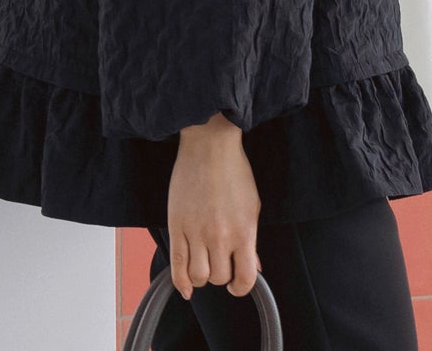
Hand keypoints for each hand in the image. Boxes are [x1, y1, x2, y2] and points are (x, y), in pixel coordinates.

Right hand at [167, 112, 263, 300]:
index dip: (242, 286)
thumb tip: (255, 266)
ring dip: (202, 276)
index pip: (246, 278)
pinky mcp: (177, 226)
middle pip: (219, 278)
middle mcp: (220, 235)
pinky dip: (181, 282)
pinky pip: (177, 266)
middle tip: (221, 262)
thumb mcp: (252, 205)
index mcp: (244, 231)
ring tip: (205, 263)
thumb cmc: (233, 170)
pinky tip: (186, 286)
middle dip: (222, 275)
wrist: (209, 145)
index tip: (239, 283)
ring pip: (198, 277)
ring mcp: (196, 232)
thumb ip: (252, 240)